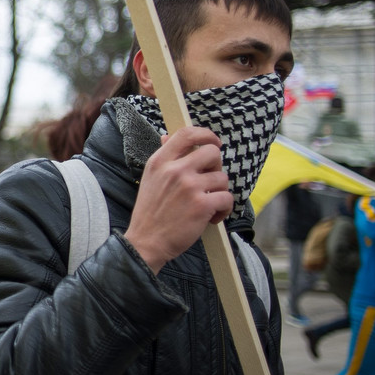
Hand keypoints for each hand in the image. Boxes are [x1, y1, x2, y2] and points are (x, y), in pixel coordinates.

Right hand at [124, 126, 231, 274]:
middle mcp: (175, 170)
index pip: (187, 133)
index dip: (206, 134)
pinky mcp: (202, 205)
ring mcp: (189, 187)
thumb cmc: (150, 211)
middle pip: (212, 152)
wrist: (146, 241)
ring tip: (208, 204)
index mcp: (160, 161)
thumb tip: (168, 136)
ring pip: (223, 178)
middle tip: (209, 181)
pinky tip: (212, 217)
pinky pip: (227, 198)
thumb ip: (164, 157)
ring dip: (219, 192)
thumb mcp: (150, 178)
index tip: (214, 142)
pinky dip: (224, 210)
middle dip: (216, 166)